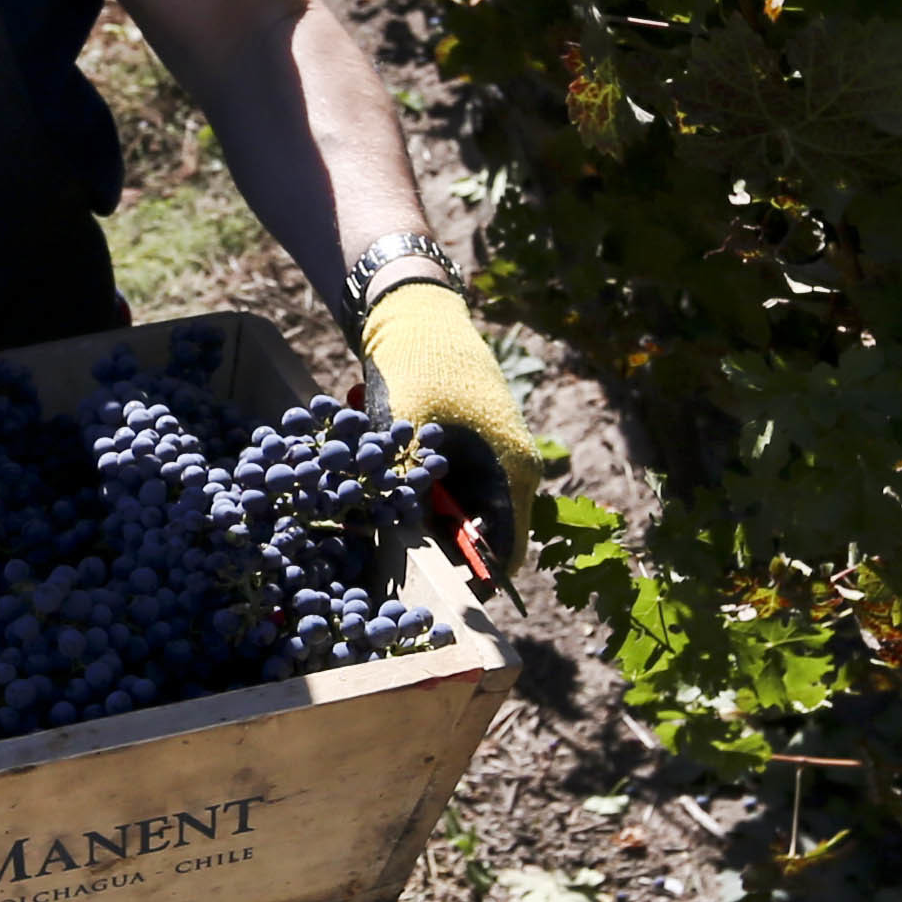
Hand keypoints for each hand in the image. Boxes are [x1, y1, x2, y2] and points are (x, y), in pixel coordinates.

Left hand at [353, 279, 558, 580]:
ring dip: (426, 516)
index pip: (505, 554)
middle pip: (482, 535)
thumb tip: (402, 544)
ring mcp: (496, 456)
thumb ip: (408, 491)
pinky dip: (423, 489)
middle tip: (393, 549)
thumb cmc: (417, 371)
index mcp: (513, 472)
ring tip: (387, 507)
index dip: (470, 580)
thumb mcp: (405, 435)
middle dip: (439, 546)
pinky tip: (391, 477)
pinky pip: (453, 487)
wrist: (417, 313)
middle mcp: (513, 469)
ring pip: (463, 511)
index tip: (427, 588)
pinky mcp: (474, 444)